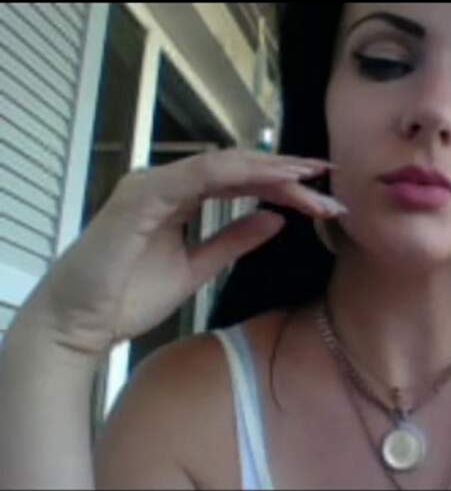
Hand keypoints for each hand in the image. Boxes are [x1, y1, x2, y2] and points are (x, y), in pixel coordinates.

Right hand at [17, 149, 345, 356]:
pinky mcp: (143, 195)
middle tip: (329, 176)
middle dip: (286, 174)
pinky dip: (240, 174)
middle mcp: (166, 182)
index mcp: (178, 196)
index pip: (239, 181)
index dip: (282, 184)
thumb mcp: (198, 267)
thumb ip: (234, 239)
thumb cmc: (129, 296)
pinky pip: (199, 176)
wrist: (81, 324)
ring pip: (225, 165)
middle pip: (238, 169)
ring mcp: (153, 184)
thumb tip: (276, 219)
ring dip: (272, 170)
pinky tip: (277, 180)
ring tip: (312, 176)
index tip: (323, 195)